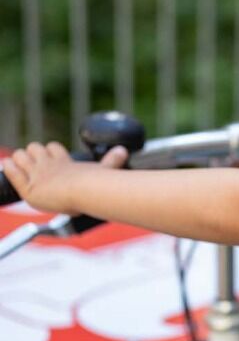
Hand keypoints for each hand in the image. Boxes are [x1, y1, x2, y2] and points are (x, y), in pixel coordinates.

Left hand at [1, 141, 127, 213]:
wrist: (84, 192)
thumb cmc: (95, 184)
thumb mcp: (105, 171)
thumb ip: (112, 161)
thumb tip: (124, 151)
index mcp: (64, 161)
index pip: (51, 148)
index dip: (50, 153)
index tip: (53, 161)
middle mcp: (48, 165)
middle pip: (33, 148)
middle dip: (33, 156)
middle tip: (37, 168)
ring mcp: (37, 175)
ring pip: (19, 155)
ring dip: (20, 161)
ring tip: (25, 171)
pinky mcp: (28, 187)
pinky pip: (10, 170)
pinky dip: (9, 168)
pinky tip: (10, 169)